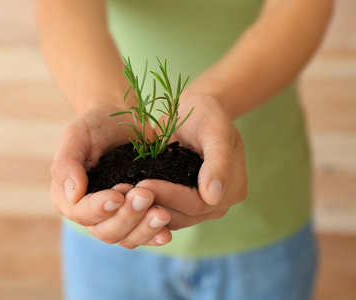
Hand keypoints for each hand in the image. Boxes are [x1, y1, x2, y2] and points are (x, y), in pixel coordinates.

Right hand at [50, 102, 171, 247]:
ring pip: (126, 238)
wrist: (125, 122)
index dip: (99, 208)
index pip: (82, 213)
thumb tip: (73, 193)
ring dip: (144, 229)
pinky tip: (166, 232)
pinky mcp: (137, 217)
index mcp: (70, 198)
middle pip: (106, 231)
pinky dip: (155, 235)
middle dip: (127, 216)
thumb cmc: (96, 127)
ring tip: (161, 213)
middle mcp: (91, 214)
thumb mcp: (76, 135)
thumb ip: (67, 162)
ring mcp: (116, 218)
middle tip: (145, 195)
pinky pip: (144, 235)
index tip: (118, 194)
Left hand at [137, 94, 246, 229]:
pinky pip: (163, 212)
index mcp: (234, 189)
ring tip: (121, 194)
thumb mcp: (216, 131)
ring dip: (145, 209)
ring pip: (171, 218)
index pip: (199, 202)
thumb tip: (213, 196)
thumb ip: (219, 161)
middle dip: (154, 202)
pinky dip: (145, 207)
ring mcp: (200, 208)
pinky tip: (126, 195)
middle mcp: (218, 204)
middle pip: (184, 214)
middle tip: (124, 191)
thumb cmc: (207, 115)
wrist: (195, 111)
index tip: (143, 183)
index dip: (171, 195)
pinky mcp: (181, 205)